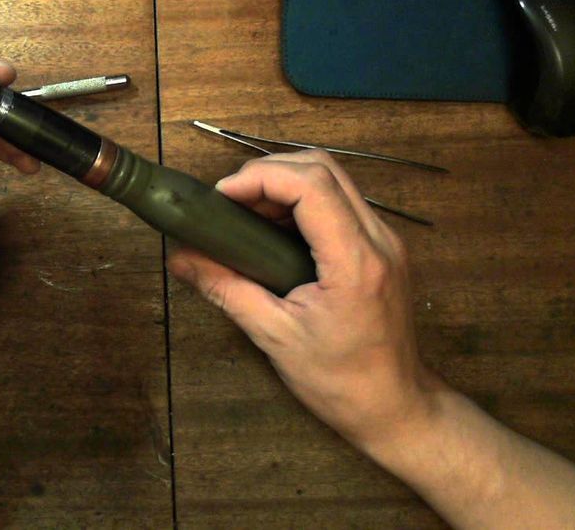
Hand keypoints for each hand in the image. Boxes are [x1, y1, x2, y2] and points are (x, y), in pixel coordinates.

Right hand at [167, 150, 438, 445]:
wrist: (394, 406)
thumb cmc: (339, 381)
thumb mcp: (273, 336)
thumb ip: (225, 289)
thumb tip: (180, 258)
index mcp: (355, 261)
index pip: (311, 186)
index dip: (260, 178)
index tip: (221, 197)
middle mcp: (379, 239)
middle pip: (323, 168)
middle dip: (268, 172)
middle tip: (228, 201)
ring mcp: (385, 240)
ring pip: (334, 178)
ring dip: (285, 182)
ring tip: (244, 212)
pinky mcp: (381, 247)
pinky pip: (340, 200)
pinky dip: (302, 200)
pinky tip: (271, 227)